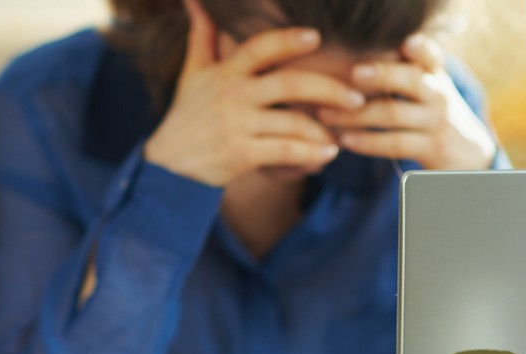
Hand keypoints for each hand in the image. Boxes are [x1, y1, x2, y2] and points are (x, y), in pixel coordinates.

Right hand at [143, 0, 364, 185]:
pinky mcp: (240, 154)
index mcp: (226, 73)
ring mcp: (237, 125)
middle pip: (289, 84)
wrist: (168, 164)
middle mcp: (233, 96)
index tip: (317, 36)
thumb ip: (202, 37)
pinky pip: (285, 152)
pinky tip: (327, 154)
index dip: (288, 40)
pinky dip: (310, 154)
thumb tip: (197, 2)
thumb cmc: (187, 115)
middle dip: (329, 89)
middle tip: (357, 98)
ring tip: (342, 133)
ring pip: (292, 124)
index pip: (260, 48)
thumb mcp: (193, 72)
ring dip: (323, 130)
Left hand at [318, 35, 496, 170]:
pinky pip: (395, 143)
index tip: (406, 43)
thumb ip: (402, 70)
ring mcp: (436, 121)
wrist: (468, 153)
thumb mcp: (428, 87)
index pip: (429, 55)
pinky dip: (367, 141)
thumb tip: (354, 58)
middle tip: (353, 72)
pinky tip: (345, 140)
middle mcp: (438, 94)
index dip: (420, 48)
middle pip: (411, 79)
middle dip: (382, 74)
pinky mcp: (431, 148)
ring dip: (356, 115)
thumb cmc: (432, 113)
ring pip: (394, 113)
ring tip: (326, 114)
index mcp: (433, 74)